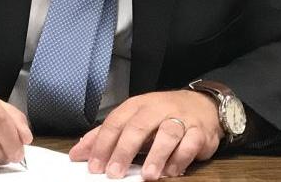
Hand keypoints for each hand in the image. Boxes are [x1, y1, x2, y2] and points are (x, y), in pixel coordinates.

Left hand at [69, 90, 220, 180]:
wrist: (202, 105)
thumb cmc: (162, 115)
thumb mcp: (133, 120)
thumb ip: (106, 136)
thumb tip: (78, 153)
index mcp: (137, 106)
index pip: (115, 122)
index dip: (103, 144)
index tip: (94, 166)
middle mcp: (157, 109)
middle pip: (138, 127)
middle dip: (124, 151)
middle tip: (115, 173)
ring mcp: (180, 118)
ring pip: (168, 133)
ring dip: (156, 155)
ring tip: (147, 176)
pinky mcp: (199, 131)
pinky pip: (190, 143)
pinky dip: (181, 158)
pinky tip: (171, 171)